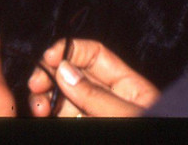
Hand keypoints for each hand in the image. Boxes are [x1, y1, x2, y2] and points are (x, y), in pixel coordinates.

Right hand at [27, 38, 160, 116]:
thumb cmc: (151, 139)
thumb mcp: (126, 116)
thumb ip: (95, 94)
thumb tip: (64, 70)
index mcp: (127, 88)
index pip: (94, 55)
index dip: (70, 51)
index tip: (50, 58)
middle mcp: (106, 100)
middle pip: (71, 74)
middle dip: (50, 74)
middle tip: (36, 85)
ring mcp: (91, 117)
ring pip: (59, 96)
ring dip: (43, 96)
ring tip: (38, 107)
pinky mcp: (79, 129)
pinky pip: (58, 116)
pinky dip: (45, 111)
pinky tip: (41, 114)